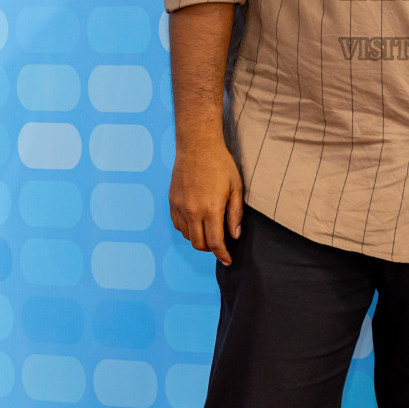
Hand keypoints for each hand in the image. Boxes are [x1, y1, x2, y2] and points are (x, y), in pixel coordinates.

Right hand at [169, 140, 244, 265]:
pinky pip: (178, 225)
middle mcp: (192, 211)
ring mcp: (180, 207)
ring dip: (199, 240)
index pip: (215, 242)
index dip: (222, 255)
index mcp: (211, 209)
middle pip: (199, 244)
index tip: (228, 261)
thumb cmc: (221, 164)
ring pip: (187, 236)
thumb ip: (235, 214)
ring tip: (209, 232)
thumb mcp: (236, 187)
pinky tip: (197, 223)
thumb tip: (234, 235)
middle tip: (220, 245)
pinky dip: (187, 230)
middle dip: (211, 250)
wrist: (197, 146)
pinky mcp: (172, 202)